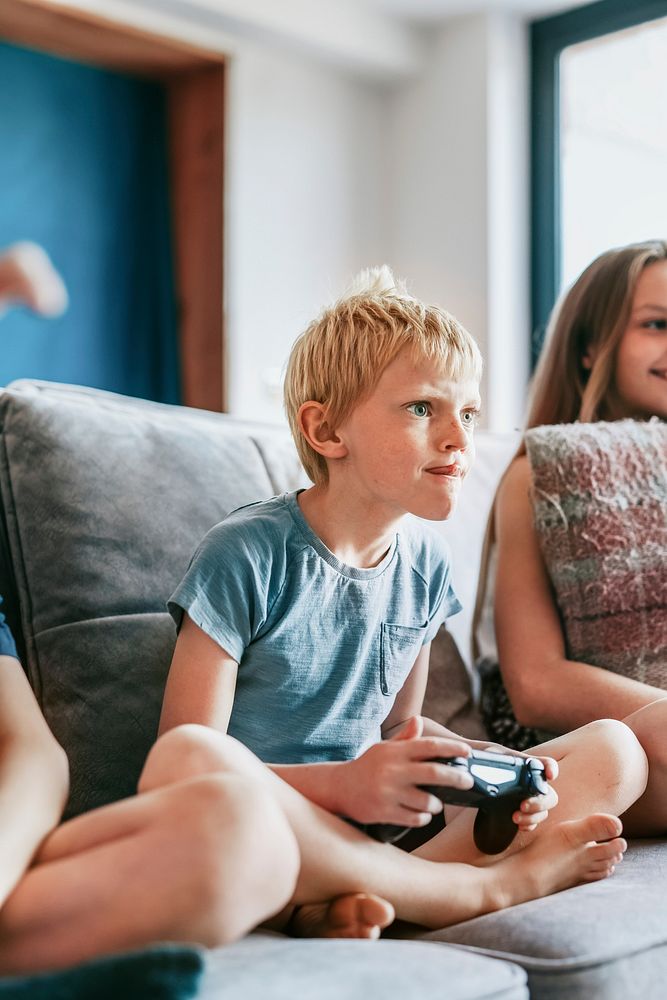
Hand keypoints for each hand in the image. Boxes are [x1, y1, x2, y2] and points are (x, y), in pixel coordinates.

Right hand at [338, 716, 474, 825]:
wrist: (339, 787)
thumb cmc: (367, 766)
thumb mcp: (384, 749)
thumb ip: (405, 738)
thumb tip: (419, 720)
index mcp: (395, 752)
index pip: (429, 746)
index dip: (451, 748)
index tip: (467, 752)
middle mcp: (393, 771)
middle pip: (434, 774)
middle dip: (457, 778)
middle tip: (468, 781)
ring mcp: (388, 793)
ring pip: (426, 801)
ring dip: (437, 804)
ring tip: (437, 803)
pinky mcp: (384, 812)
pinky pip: (414, 818)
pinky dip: (423, 817)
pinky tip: (422, 814)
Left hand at [479, 746, 558, 832]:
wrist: (475, 776)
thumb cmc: (486, 762)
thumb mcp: (489, 756)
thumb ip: (493, 755)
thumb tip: (488, 759)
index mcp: (528, 766)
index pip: (547, 765)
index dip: (552, 769)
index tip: (550, 776)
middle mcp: (533, 784)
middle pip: (550, 795)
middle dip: (540, 803)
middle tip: (523, 805)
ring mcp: (530, 800)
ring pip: (543, 811)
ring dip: (533, 817)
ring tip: (515, 817)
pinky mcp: (523, 813)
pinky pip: (533, 822)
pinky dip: (528, 825)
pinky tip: (518, 825)